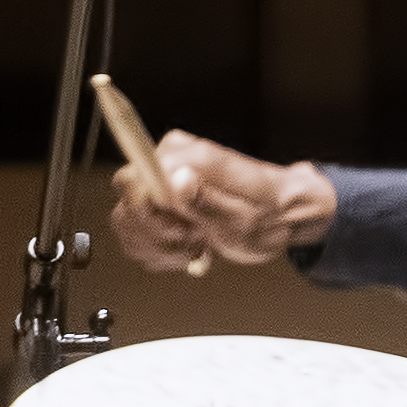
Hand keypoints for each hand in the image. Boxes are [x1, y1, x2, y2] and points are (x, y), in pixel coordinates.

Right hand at [107, 130, 338, 269]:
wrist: (280, 215)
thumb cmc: (269, 214)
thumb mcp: (247, 218)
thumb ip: (208, 201)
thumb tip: (177, 179)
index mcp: (187, 155)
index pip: (134, 180)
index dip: (152, 217)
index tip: (185, 233)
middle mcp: (168, 159)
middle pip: (127, 203)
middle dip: (156, 235)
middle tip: (195, 241)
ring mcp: (158, 179)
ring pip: (126, 221)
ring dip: (157, 247)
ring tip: (193, 247)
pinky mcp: (155, 199)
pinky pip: (134, 232)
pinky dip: (157, 251)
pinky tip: (183, 251)